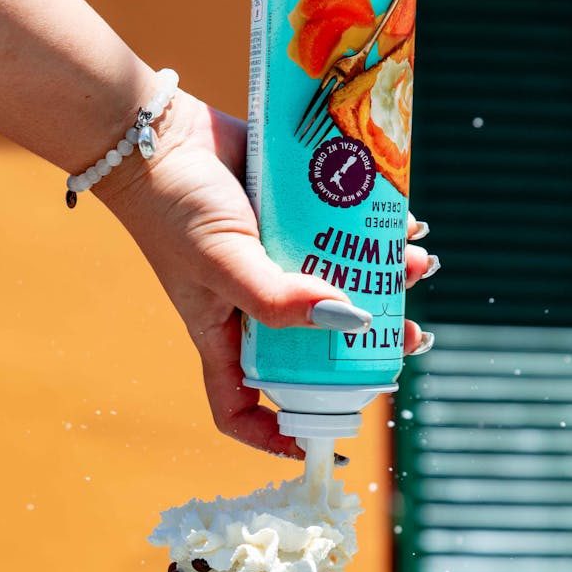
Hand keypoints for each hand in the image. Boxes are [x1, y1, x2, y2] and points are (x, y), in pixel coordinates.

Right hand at [100, 91, 434, 457]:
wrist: (156, 129)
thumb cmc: (173, 209)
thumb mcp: (223, 265)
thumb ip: (278, 301)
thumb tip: (352, 319)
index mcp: (224, 333)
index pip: (241, 406)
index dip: (274, 435)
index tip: (323, 442)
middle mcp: (252, 303)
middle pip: (312, 346)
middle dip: (361, 347)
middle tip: (407, 335)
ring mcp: (274, 258)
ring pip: (335, 285)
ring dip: (381, 281)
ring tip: (415, 266)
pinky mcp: (290, 214)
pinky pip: (337, 232)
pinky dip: (369, 230)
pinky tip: (401, 223)